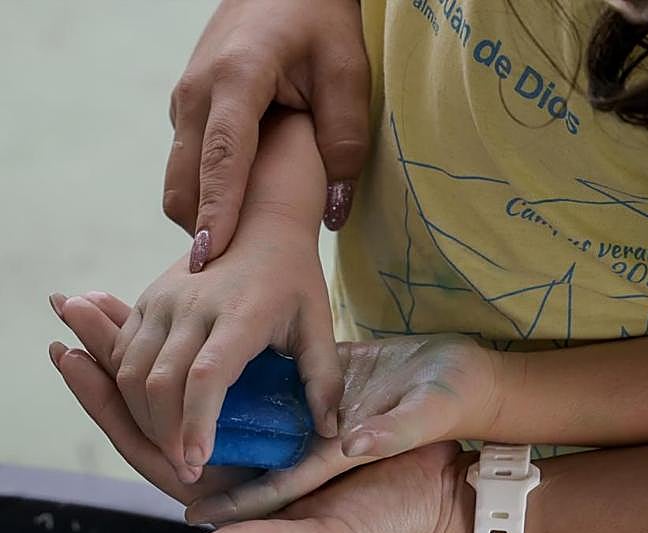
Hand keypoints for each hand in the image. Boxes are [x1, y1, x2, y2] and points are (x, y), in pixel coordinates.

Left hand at [48, 293, 474, 532]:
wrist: (450, 479)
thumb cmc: (398, 519)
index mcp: (242, 500)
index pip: (161, 456)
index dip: (115, 413)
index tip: (75, 360)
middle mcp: (246, 463)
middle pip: (164, 416)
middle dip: (116, 371)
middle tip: (73, 316)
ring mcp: (267, 429)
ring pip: (191, 386)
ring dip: (151, 346)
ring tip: (109, 301)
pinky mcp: (291, 399)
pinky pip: (230, 365)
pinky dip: (198, 335)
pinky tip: (175, 301)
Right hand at [108, 109, 341, 484]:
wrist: (258, 218)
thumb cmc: (294, 277)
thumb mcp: (319, 324)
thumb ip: (325, 381)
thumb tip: (329, 435)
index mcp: (240, 314)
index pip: (205, 377)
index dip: (195, 425)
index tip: (196, 464)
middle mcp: (192, 305)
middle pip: (158, 382)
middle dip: (165, 434)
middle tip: (184, 470)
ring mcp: (163, 300)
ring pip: (131, 371)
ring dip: (144, 417)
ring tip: (169, 449)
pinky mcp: (147, 300)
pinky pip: (124, 354)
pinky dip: (129, 390)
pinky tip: (153, 414)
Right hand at [165, 0, 369, 267]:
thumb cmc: (318, 19)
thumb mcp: (347, 72)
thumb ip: (343, 143)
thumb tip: (334, 214)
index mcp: (237, 78)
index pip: (222, 157)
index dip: (217, 211)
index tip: (210, 258)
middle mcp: (197, 92)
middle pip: (184, 182)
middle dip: (204, 230)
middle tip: (237, 272)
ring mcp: (184, 101)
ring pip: (178, 180)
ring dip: (202, 216)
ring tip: (242, 246)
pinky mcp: (185, 110)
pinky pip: (184, 168)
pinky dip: (204, 197)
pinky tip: (239, 209)